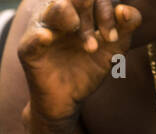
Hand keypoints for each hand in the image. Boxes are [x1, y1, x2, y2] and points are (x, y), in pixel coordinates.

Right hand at [19, 0, 140, 125]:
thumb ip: (126, 27)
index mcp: (79, 9)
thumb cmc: (87, 70)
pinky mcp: (28, 50)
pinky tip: (48, 38)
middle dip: (90, 12)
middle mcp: (60, 14)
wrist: (68, 102)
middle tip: (103, 38)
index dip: (105, 11)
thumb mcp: (113, 49)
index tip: (112, 37)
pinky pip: (33, 38)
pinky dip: (40, 36)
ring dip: (69, 16)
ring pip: (54, 9)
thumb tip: (125, 10)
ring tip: (75, 28)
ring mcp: (43, 29)